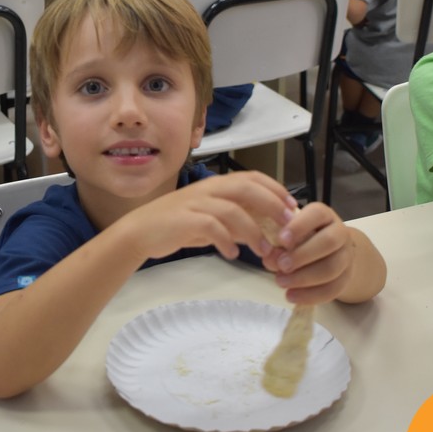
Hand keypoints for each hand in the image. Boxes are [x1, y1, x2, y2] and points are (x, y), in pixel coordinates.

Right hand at [120, 172, 297, 263]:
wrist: (140, 231)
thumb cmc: (177, 225)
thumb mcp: (210, 220)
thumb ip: (234, 221)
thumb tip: (264, 229)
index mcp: (216, 184)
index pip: (251, 177)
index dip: (274, 189)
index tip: (292, 206)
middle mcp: (207, 189)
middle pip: (246, 188)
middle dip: (270, 205)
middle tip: (287, 226)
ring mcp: (195, 203)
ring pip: (232, 210)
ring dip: (252, 231)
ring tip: (264, 251)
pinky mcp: (184, 220)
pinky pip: (211, 228)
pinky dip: (225, 241)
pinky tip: (232, 254)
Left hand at [257, 202, 355, 303]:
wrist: (328, 252)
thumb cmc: (302, 237)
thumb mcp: (289, 234)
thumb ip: (278, 243)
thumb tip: (270, 258)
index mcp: (324, 215)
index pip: (317, 214)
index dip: (299, 226)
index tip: (281, 240)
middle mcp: (339, 232)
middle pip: (328, 242)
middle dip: (302, 255)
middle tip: (281, 265)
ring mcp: (346, 255)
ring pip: (331, 268)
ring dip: (304, 278)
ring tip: (280, 282)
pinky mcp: (346, 277)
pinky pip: (333, 288)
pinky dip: (310, 295)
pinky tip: (291, 296)